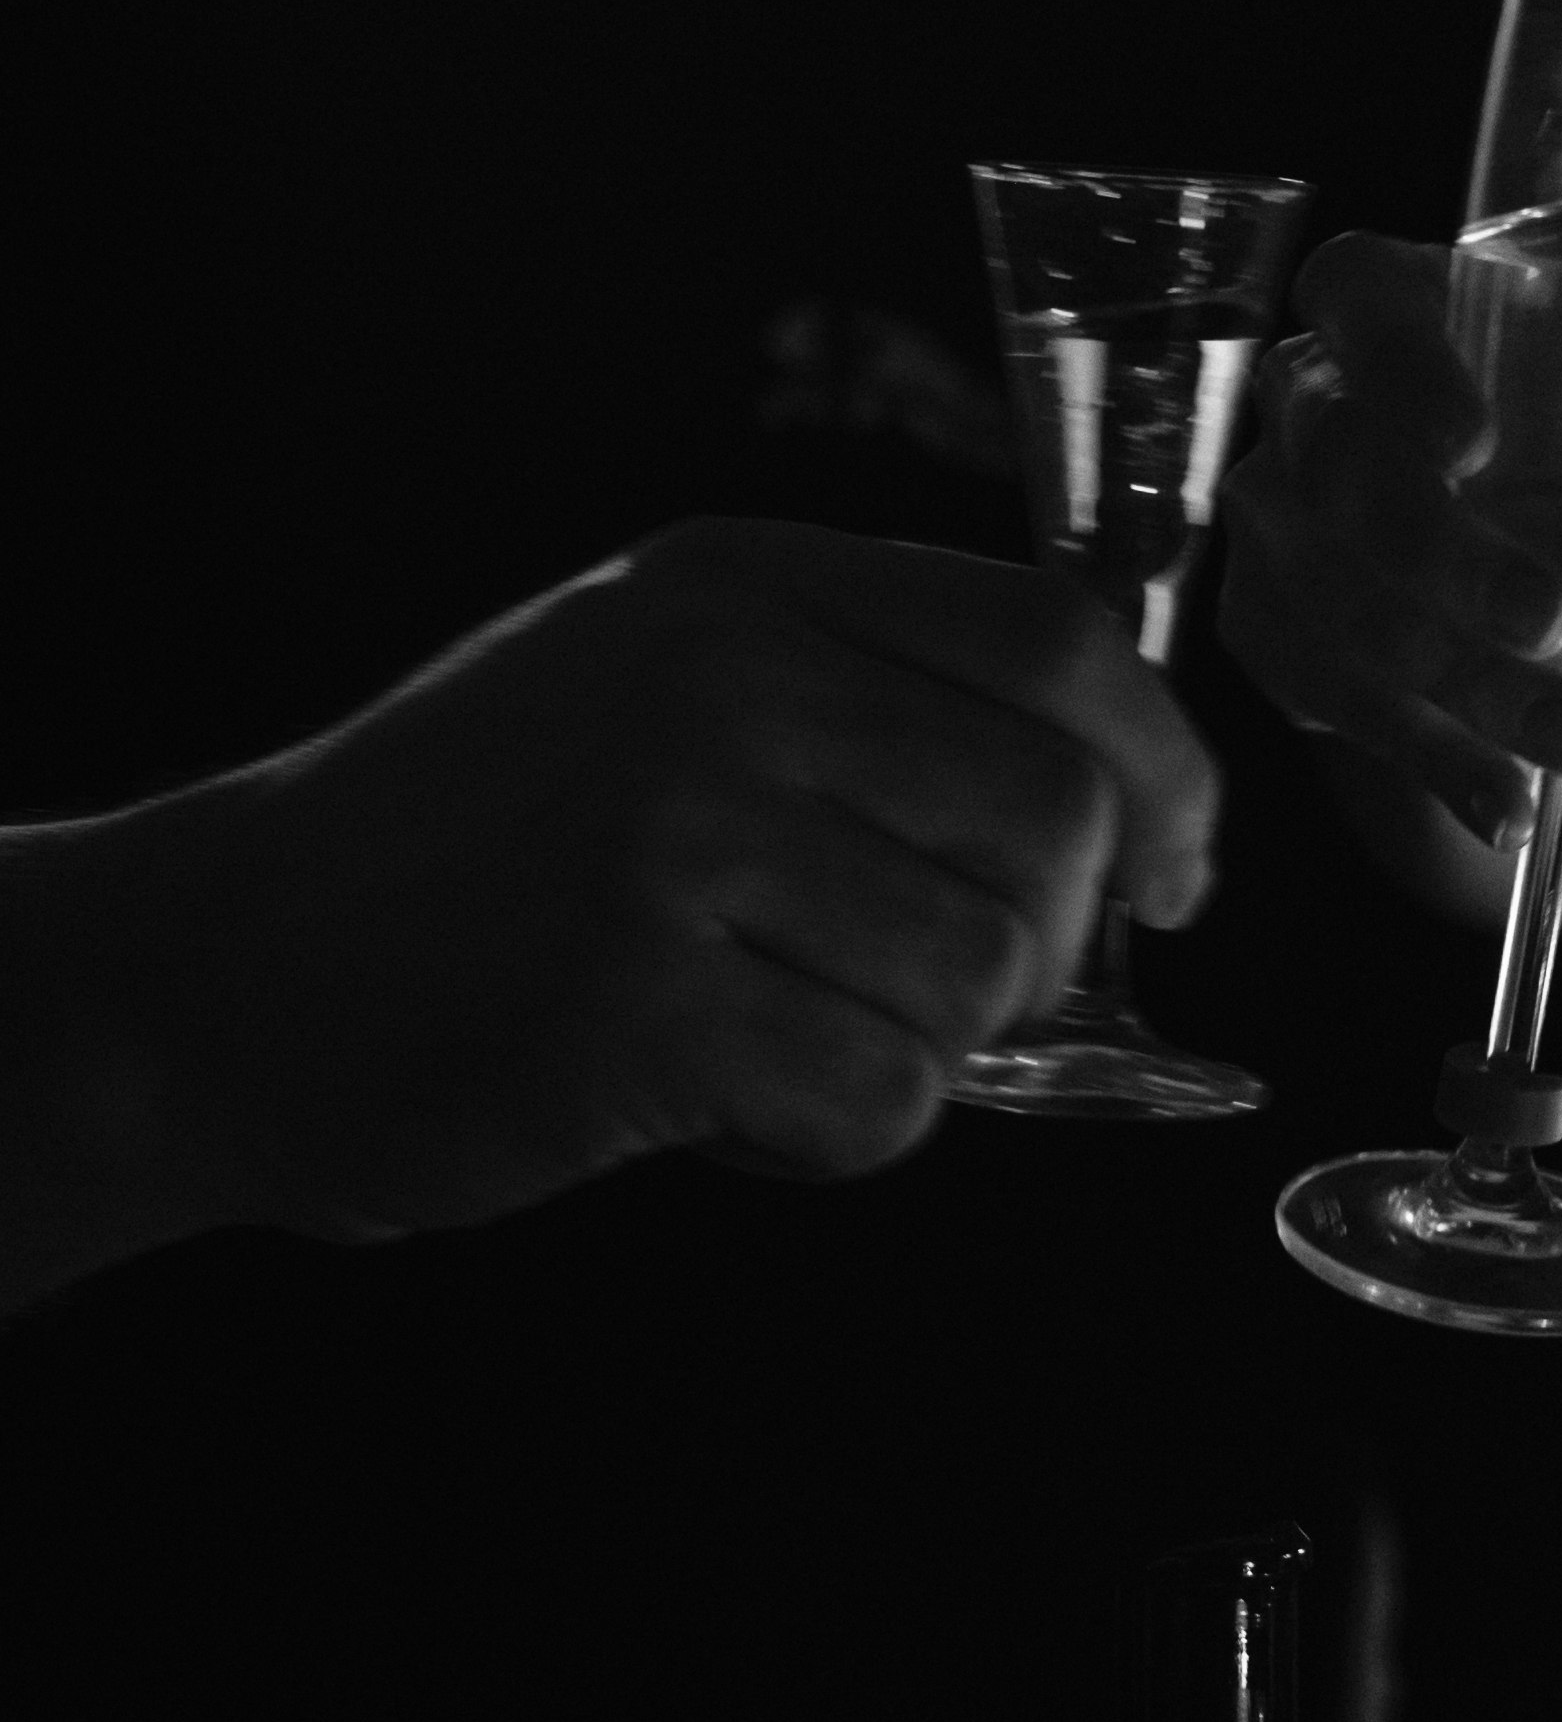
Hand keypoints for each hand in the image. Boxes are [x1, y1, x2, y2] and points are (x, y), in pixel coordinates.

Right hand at [94, 519, 1218, 1234]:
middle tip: (948, 994)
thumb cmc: (478, 847)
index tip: (1177, 870)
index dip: (1165, 767)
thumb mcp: (657, 676)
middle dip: (1048, 948)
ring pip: (979, 979)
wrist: (225, 971)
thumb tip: (1122, 798)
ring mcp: (674, 838)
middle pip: (1052, 823)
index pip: (1060, 638)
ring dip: (923, 1051)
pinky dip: (840, 1138)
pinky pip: (880, 1101)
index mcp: (746, 583)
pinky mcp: (635, 1007)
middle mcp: (722, 683)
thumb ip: (863, 693)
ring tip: (784, 1033)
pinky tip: (729, 1103)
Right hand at [1219, 231, 1561, 845]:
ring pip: (1344, 609)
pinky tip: (1509, 811)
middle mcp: (1307, 408)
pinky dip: (1432, 763)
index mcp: (1386, 309)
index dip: (1399, 364)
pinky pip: (1336, 703)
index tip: (1474, 441)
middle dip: (1448, 559)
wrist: (1480, 546)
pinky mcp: (1275, 636)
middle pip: (1343, 475)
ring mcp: (1275, 529)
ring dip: (1464, 684)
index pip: (1354, 297)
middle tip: (1554, 620)